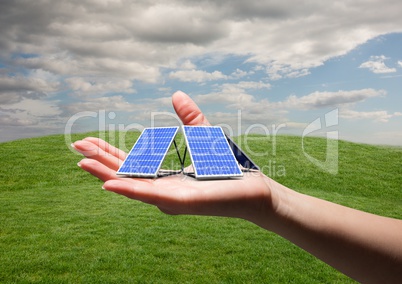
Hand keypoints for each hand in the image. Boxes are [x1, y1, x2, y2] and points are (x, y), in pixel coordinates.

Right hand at [73, 91, 276, 225]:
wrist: (253, 190)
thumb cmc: (228, 168)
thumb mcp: (203, 136)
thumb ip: (190, 117)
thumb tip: (176, 94)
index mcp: (164, 176)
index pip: (130, 164)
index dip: (108, 153)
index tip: (88, 141)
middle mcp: (161, 189)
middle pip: (124, 173)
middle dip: (100, 161)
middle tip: (76, 146)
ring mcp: (168, 198)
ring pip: (130, 185)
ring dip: (105, 174)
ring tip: (81, 162)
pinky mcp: (179, 202)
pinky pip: (149, 195)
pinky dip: (127, 189)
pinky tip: (108, 184)